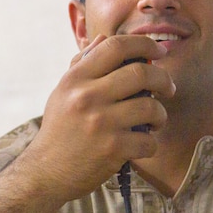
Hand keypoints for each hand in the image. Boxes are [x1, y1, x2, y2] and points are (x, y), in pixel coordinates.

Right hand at [0, 35, 175, 212]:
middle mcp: (87, 96)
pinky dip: (152, 144)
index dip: (144, 44)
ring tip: (155, 121)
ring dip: (161, 115)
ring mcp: (100, 123)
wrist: (45, 173)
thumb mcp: (63, 92)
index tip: (159, 51)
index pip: (115, 46)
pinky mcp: (112, 148)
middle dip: (164, 79)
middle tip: (168, 88)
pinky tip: (142, 145)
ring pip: (151, 107)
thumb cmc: (60, 130)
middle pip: (142, 73)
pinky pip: (149, 140)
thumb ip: (83, 65)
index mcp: (76, 79)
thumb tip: (105, 39)